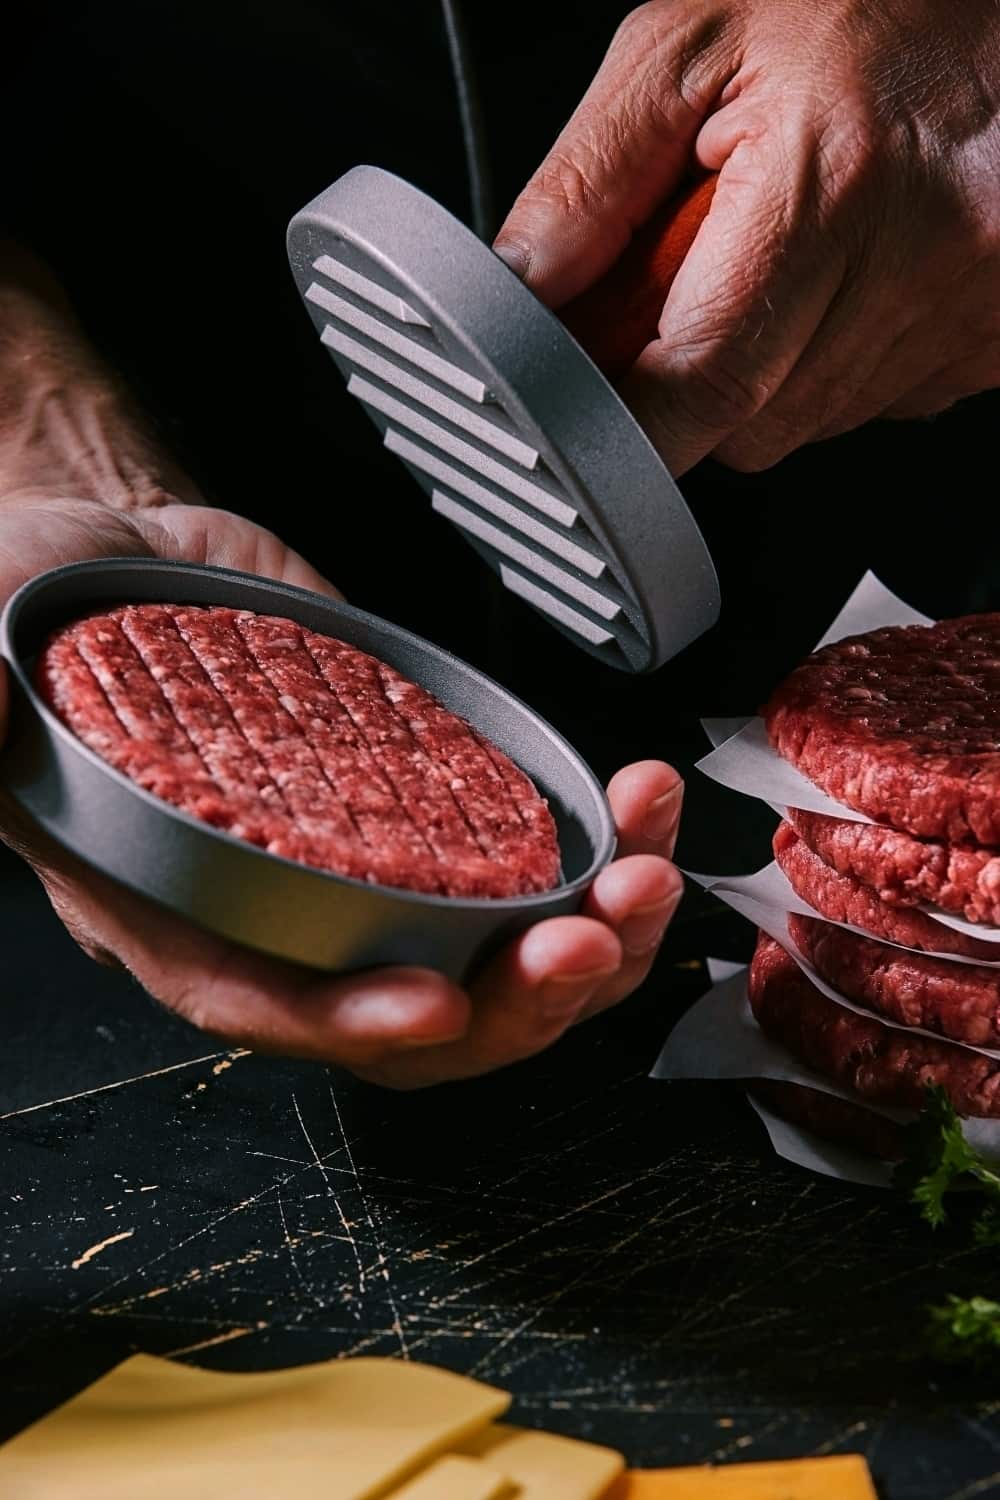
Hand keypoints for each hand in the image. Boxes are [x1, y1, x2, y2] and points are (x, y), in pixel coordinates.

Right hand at [0, 496, 684, 1087]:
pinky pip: (533, 860)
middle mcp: (282, 906)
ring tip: (652, 870)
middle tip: (592, 935)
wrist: (129, 555)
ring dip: (598, 935)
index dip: (345, 1023)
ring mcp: (367, 854)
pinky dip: (603, 845)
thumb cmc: (42, 610)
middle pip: (416, 1014)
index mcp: (171, 904)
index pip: (259, 998)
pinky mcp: (428, 793)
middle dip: (519, 996)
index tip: (435, 1004)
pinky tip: (640, 803)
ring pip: (500, 952)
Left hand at [495, 0, 999, 472]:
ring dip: (772, 362)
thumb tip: (525, 286)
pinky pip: (882, 401)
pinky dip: (845, 354)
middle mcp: (920, 260)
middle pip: (750, 426)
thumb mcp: (697, 40)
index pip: (702, 383)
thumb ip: (593, 178)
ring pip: (812, 422)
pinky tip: (858, 265)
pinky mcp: (998, 339)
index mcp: (834, 183)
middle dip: (695, 378)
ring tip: (796, 245)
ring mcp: (972, 311)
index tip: (585, 415)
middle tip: (699, 281)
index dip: (629, 425)